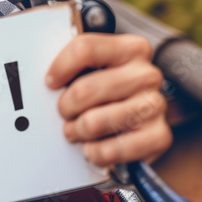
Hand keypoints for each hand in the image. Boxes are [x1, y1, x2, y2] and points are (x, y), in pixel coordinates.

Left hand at [46, 33, 171, 167]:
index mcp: (131, 48)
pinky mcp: (159, 136)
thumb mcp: (95, 69)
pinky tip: (93, 147)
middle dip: (65, 106)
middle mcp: (147, 74)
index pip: (85, 48)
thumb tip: (42, 71)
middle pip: (86, 89)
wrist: (140, 120)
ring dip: (77, 130)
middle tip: (63, 113)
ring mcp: (155, 105)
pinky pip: (114, 149)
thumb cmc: (109, 90)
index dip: (60, 67)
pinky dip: (96, 152)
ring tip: (75, 131)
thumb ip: (75, 64)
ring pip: (95, 121)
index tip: (50, 82)